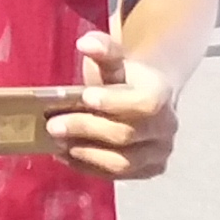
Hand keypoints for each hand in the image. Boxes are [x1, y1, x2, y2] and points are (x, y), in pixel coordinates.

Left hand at [49, 30, 181, 180]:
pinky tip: (66, 156)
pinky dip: (89, 167)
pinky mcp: (149, 170)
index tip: (85, 97)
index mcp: (161, 95)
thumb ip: (103, 49)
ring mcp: (160, 153)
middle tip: (52, 126)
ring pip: (122, 163)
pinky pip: (117, 176)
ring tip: (56, 143)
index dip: (114, 103)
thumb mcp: (115, 58)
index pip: (143, 104)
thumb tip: (86, 44)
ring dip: (85, 154)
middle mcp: (166, 128)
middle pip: (125, 135)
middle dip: (85, 129)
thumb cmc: (125, 77)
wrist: (147, 97)